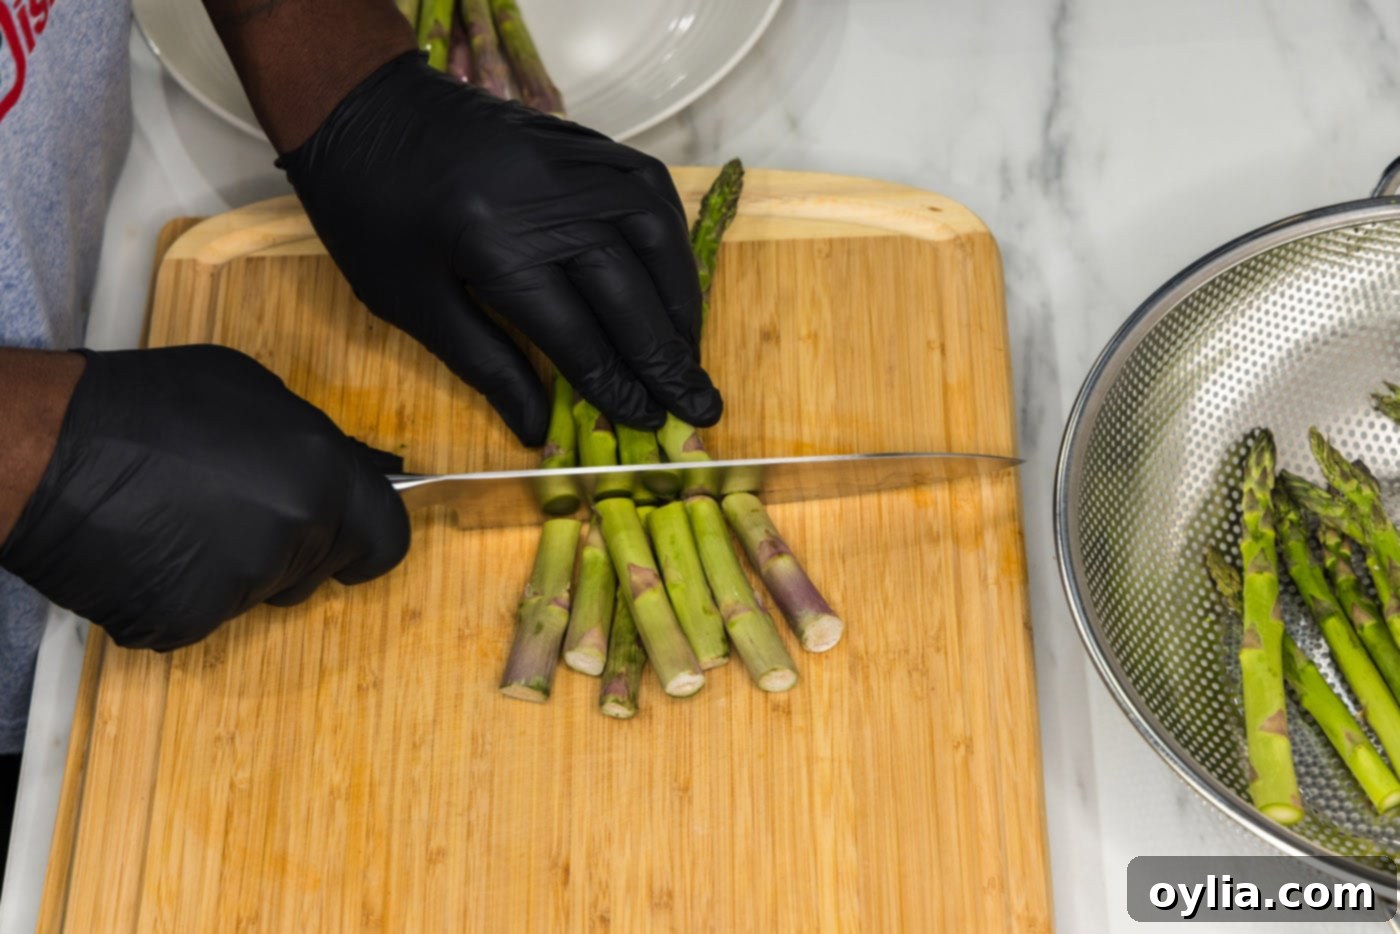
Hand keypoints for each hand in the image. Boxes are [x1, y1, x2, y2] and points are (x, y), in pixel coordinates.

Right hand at [0, 346, 408, 650]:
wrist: (47, 451)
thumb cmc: (147, 405)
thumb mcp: (255, 393)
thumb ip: (310, 445)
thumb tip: (331, 474)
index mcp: (320, 477)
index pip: (386, 540)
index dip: (368, 543)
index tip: (351, 547)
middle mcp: (292, 536)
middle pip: (318, 569)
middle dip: (294, 550)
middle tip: (235, 511)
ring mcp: (238, 587)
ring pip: (259, 592)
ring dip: (237, 568)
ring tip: (182, 519)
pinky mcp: (185, 622)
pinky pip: (204, 615)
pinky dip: (184, 591)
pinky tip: (152, 548)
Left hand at [278, 52, 722, 445]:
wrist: (361, 109)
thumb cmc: (371, 217)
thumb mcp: (412, 304)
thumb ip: (485, 366)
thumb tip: (538, 431)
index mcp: (494, 248)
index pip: (578, 335)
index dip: (615, 385)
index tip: (648, 420)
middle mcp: (546, 201)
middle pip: (628, 291)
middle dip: (666, 357)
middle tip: (700, 404)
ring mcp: (570, 162)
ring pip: (652, 235)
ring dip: (680, 299)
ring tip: (690, 350)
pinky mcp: (580, 140)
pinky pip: (647, 187)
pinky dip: (670, 238)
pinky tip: (673, 279)